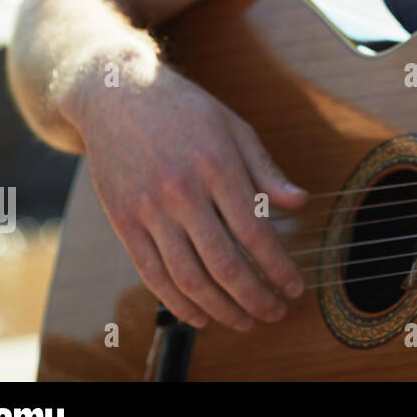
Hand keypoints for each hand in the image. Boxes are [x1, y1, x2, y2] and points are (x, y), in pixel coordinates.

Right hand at [72, 62, 307, 329]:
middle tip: (276, 314)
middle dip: (255, 297)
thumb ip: (266, 170)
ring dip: (221, 308)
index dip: (278, 268)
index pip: (255, 233)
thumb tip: (300, 204)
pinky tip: (200, 316)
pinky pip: (152, 274)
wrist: (116, 94)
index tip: (295, 288)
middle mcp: (182, 191)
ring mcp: (149, 209)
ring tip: (245, 321)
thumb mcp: (235, 128)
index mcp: (217, 165)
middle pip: (224, 263)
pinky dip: (178, 303)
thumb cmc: (185, 110)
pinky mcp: (123, 221)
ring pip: (188, 276)